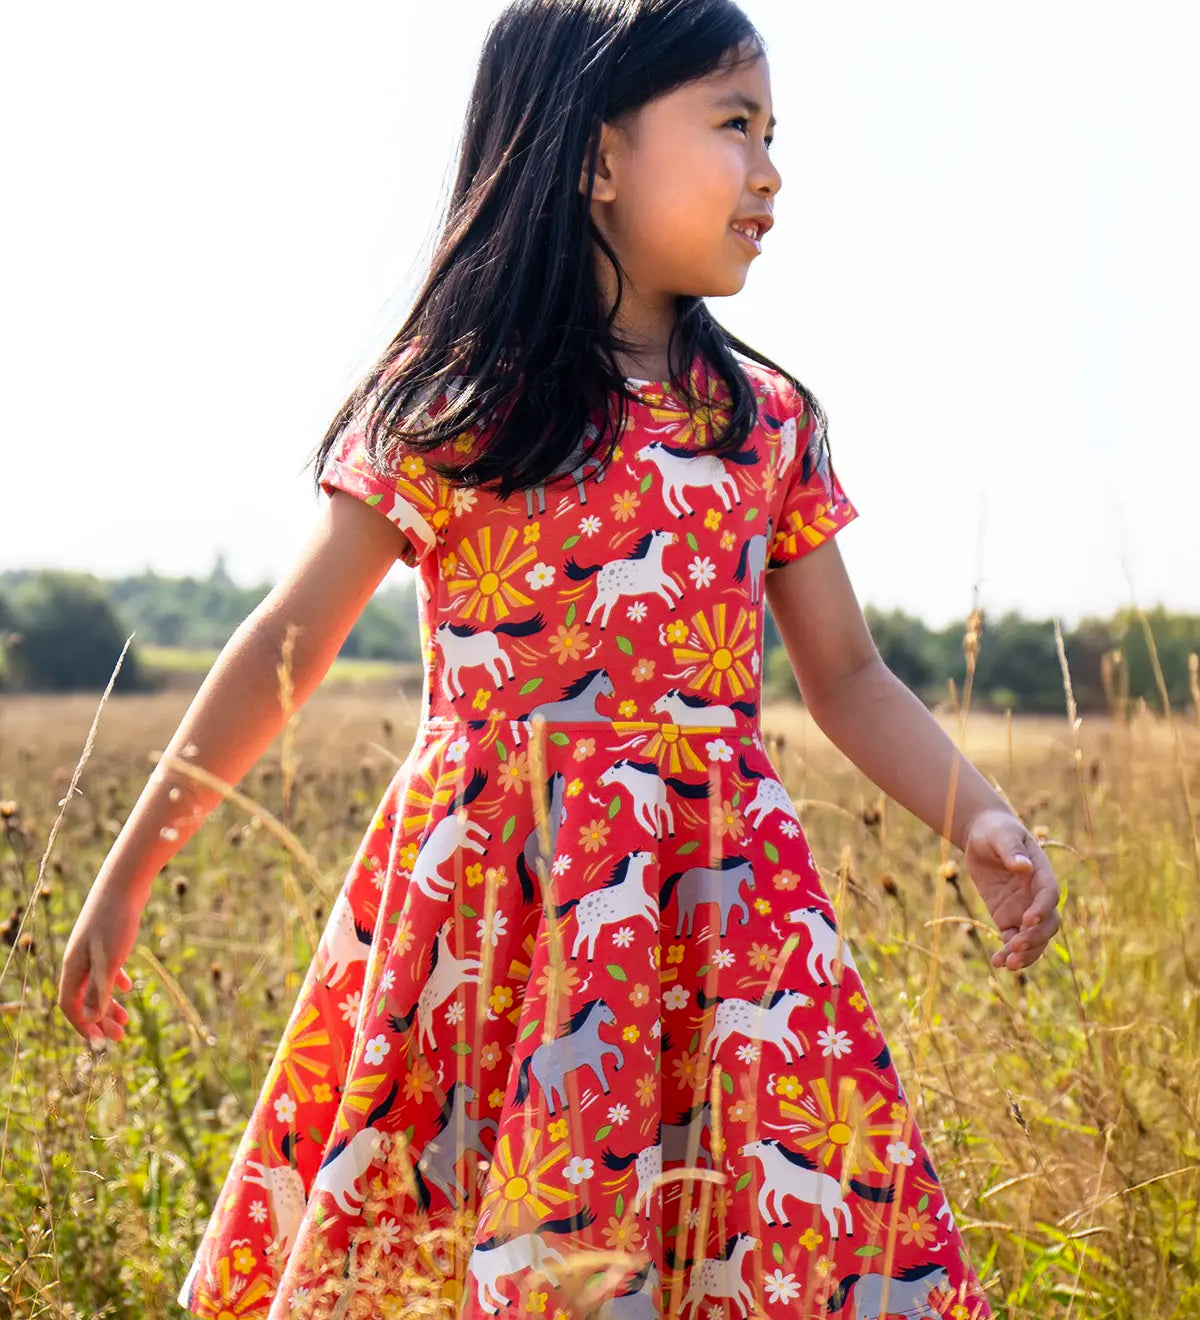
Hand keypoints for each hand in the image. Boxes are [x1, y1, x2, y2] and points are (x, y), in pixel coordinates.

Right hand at [58, 875, 141, 1048]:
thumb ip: (99, 990)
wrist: (124, 882)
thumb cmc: (116, 921)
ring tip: (128, 1020)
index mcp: (73, 967)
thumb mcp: (109, 960)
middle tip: (122, 1037)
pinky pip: (106, 968)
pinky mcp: (107, 939)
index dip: (84, 1027)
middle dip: (100, 1021)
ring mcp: (92, 949)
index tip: (102, 1043)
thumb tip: (90, 1020)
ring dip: (109, 1004)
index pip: (70, 1006)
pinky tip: (128, 987)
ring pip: (96, 985)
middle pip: (84, 999)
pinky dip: (115, 981)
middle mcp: (78, 960)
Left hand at [962, 808, 1060, 972]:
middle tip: (1016, 945)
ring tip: (1007, 964)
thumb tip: (1023, 866)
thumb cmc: (996, 831)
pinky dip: (1008, 953)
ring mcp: (1023, 910)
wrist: (982, 836)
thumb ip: (1011, 850)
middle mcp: (1036, 896)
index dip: (1042, 909)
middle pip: (1048, 924)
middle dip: (1036, 938)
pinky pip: (1012, 940)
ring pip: (1033, 939)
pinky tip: (997, 963)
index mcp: (1041, 874)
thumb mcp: (1001, 835)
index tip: (1027, 919)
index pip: (1049, 896)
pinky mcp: (1007, 918)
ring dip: (1025, 954)